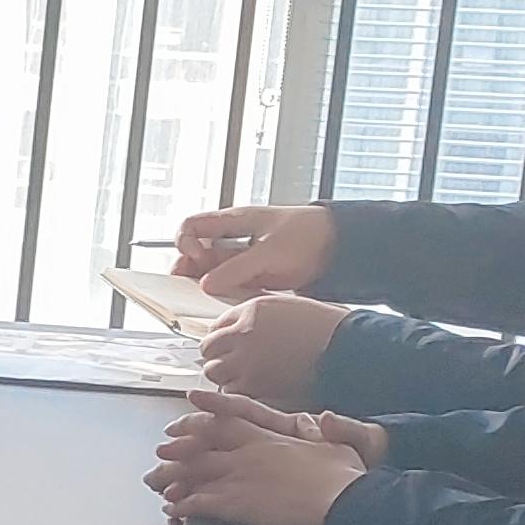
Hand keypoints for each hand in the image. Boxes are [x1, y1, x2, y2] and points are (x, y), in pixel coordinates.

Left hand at [149, 401, 378, 524]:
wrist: (345, 503)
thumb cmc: (345, 476)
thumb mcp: (338, 444)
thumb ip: (326, 430)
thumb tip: (324, 417)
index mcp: (269, 436)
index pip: (229, 418)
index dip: (205, 414)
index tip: (188, 409)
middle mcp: (249, 452)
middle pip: (203, 446)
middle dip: (179, 447)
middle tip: (161, 449)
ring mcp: (241, 477)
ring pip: (196, 473)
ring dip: (173, 477)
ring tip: (156, 481)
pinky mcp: (240, 504)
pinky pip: (201, 502)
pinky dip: (183, 505)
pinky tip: (172, 508)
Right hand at [169, 205, 334, 300]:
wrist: (338, 246)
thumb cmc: (308, 233)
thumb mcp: (270, 251)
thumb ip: (237, 268)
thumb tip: (207, 284)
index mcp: (234, 221)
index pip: (193, 227)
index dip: (186, 243)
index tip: (196, 259)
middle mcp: (234, 240)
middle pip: (197, 254)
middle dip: (190, 270)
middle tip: (188, 288)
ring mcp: (244, 259)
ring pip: (212, 273)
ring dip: (207, 286)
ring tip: (208, 299)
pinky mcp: (255, 277)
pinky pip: (231, 286)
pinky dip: (225, 295)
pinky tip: (228, 303)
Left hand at [195, 293, 353, 408]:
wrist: (349, 351)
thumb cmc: (330, 330)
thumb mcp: (290, 309)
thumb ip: (261, 318)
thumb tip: (242, 329)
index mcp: (252, 310)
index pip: (217, 325)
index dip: (223, 338)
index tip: (227, 347)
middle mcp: (243, 332)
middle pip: (208, 348)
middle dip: (218, 357)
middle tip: (231, 365)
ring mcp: (246, 360)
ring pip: (214, 371)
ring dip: (225, 376)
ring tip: (242, 379)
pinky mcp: (255, 385)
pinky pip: (230, 392)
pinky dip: (238, 394)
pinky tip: (254, 391)